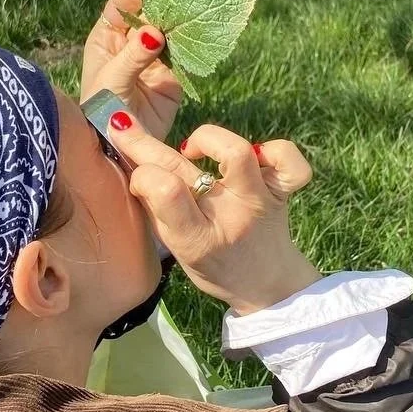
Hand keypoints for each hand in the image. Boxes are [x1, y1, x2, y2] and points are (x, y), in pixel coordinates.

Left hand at [82, 0, 182, 139]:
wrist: (119, 148)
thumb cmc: (102, 111)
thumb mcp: (112, 81)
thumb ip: (133, 55)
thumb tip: (154, 31)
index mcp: (107, 38)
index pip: (120, 6)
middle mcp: (131, 43)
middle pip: (149, 14)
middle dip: (164, 6)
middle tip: (180, 0)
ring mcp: (153, 58)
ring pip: (169, 31)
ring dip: (181, 23)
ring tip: (194, 14)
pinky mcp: (173, 75)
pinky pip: (184, 55)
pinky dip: (193, 45)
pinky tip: (201, 36)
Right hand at [110, 117, 320, 314]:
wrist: (269, 284)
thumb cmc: (215, 265)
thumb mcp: (178, 248)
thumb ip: (158, 209)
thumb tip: (134, 161)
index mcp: (198, 241)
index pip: (166, 193)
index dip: (144, 176)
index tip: (138, 176)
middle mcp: (230, 217)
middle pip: (186, 169)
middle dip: (145, 144)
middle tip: (124, 127)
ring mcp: (260, 201)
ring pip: (238, 152)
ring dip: (208, 140)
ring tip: (193, 150)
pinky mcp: (283, 190)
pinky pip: (288, 160)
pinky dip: (273, 149)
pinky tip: (251, 156)